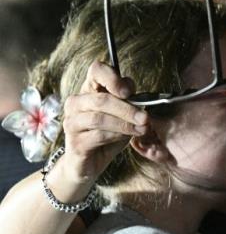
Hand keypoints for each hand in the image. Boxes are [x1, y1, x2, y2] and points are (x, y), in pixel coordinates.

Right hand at [61, 61, 147, 182]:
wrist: (90, 163)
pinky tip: (128, 137)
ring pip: (100, 118)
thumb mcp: (122, 115)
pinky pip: (99, 136)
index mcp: (88, 90)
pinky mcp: (75, 142)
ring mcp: (72, 123)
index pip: (96, 70)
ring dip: (125, 124)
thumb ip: (127, 100)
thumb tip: (133, 90)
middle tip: (145, 118)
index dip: (112, 77)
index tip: (129, 91)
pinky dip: (117, 136)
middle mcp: (76, 103)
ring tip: (142, 128)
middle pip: (101, 99)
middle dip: (127, 109)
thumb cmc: (108, 135)